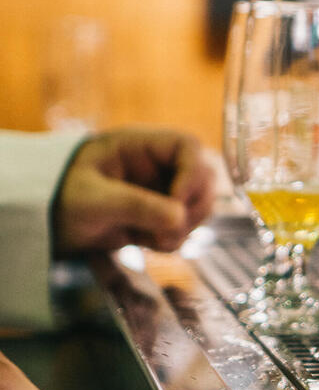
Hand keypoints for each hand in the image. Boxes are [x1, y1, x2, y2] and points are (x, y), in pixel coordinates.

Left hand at [53, 128, 214, 254]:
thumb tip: (179, 218)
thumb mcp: (93, 199)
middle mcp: (160, 165)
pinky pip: (184, 226)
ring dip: (186, 226)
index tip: (176, 204)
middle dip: (192, 206)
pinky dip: (174, 239)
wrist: (44, 223)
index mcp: (143, 146)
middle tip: (169, 231)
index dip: (191, 173)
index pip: (187, 147)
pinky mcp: (159, 215)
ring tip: (155, 241)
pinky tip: (148, 243)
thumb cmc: (61, 197)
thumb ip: (136, 205)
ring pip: (199, 204)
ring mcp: (163, 190)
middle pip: (203, 177)